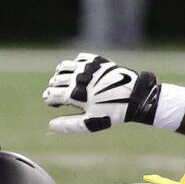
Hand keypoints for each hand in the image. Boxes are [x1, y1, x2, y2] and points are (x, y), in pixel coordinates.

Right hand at [42, 53, 159, 133]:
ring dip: (61, 74)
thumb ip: (68, 125)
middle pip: (55, 80)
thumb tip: (51, 125)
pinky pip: (77, 58)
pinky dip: (75, 65)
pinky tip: (81, 74)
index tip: (56, 104)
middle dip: (54, 88)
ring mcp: (86, 67)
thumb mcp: (90, 123)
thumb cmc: (112, 112)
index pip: (50, 94)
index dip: (50, 100)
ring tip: (67, 82)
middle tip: (63, 96)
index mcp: (75, 94)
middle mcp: (78, 78)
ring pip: (63, 66)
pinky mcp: (95, 60)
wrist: (134, 96)